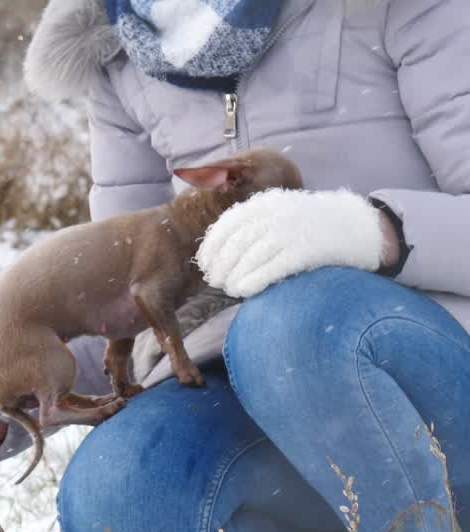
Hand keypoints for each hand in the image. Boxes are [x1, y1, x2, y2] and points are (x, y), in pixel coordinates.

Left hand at [196, 189, 387, 297]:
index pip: (227, 224)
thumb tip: (221, 251)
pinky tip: (243, 292)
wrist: (363, 227)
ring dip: (232, 277)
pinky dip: (251, 282)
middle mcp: (275, 214)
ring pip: (248, 258)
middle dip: (220, 265)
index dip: (211, 247)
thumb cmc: (316, 225)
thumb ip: (257, 223)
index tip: (204, 263)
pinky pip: (270, 269)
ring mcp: (290, 232)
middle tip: (215, 281)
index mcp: (267, 203)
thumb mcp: (284, 211)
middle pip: (234, 244)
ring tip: (228, 289)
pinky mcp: (305, 251)